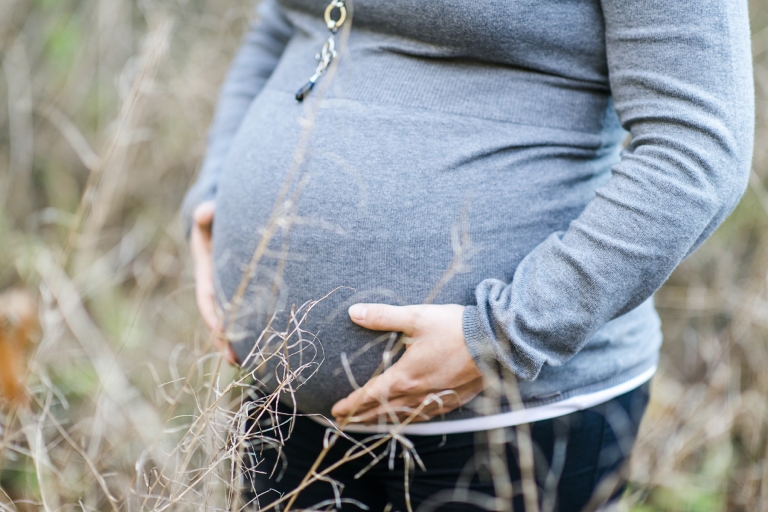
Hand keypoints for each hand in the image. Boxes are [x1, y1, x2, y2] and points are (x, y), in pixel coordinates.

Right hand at [191, 201, 237, 364]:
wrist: (218, 227)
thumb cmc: (213, 223)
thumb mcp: (207, 219)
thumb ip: (205, 215)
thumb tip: (205, 210)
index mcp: (206, 274)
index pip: (207, 299)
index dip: (213, 316)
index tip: (220, 331)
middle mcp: (216, 289)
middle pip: (220, 319)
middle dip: (226, 340)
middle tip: (236, 361)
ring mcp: (229, 295)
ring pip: (233, 322)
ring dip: (239, 343)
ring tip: (251, 365)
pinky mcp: (243, 296)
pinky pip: (247, 316)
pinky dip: (253, 331)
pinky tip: (266, 347)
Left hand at [331, 304, 484, 424]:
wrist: (497, 342)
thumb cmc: (455, 328)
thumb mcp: (416, 317)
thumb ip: (383, 316)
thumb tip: (354, 312)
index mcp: (406, 377)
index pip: (370, 395)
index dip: (351, 404)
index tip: (336, 411)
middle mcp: (419, 394)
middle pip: (384, 412)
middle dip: (362, 417)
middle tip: (345, 422)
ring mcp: (437, 400)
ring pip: (404, 417)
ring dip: (384, 421)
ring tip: (371, 423)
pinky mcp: (453, 400)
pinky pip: (425, 416)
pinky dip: (410, 419)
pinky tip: (409, 416)